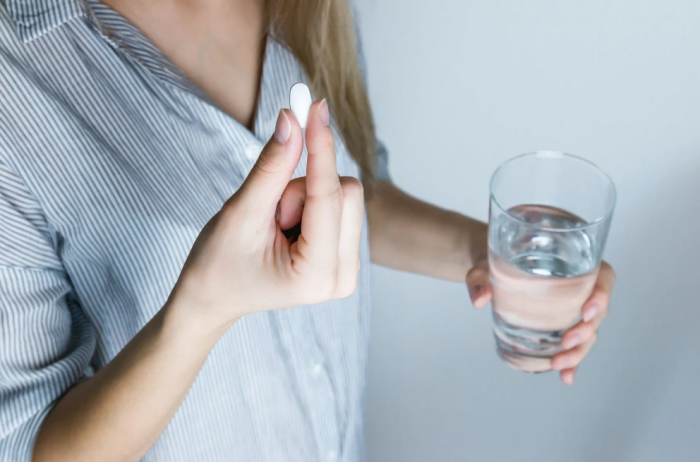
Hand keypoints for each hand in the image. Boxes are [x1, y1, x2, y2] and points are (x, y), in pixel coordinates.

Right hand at [171, 100, 363, 329]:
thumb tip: (292, 119)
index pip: (328, 195)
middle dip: (302, 188)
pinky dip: (310, 205)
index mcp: (317, 275)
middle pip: (347, 192)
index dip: (320, 146)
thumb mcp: (241, 213)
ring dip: (304, 197)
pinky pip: (339, 205)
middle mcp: (343, 277)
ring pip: (344, 196)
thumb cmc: (218, 264)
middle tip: (270, 212)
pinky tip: (287, 229)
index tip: (316, 105)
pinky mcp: (345, 256)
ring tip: (275, 226)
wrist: (213, 297)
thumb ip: (271, 167)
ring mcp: (348, 269)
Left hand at [466, 259, 615, 384]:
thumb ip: (479, 278)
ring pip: (588, 332)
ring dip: (578, 351)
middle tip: (567, 342)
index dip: (602, 294)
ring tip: (559, 364)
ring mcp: (571, 308)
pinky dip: (572, 361)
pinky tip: (566, 376)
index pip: (602, 276)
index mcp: (572, 263)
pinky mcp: (560, 324)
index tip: (587, 311)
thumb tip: (479, 299)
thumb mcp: (483, 265)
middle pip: (597, 311)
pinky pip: (573, 344)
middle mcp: (579, 286)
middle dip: (586, 330)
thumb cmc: (492, 259)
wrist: (487, 270)